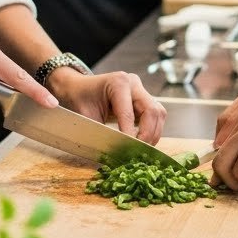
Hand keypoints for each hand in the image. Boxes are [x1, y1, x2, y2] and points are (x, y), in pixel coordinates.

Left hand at [48, 68, 166, 143]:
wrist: (79, 89)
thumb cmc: (80, 100)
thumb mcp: (86, 117)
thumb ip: (101, 134)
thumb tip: (115, 154)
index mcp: (118, 83)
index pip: (129, 113)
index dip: (130, 135)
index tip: (128, 152)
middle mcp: (133, 83)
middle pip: (152, 111)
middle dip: (148, 135)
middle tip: (138, 153)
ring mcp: (141, 90)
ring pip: (158, 113)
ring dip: (153, 134)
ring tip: (141, 150)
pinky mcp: (144, 99)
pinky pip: (156, 115)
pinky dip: (152, 130)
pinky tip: (142, 142)